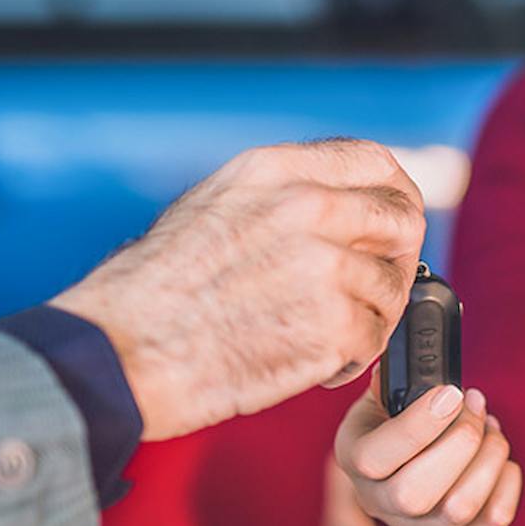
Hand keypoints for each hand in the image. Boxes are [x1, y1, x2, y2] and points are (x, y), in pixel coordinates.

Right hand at [51, 139, 425, 440]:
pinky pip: (375, 339)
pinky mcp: (331, 326)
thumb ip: (282, 196)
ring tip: (323, 335)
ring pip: (392, 289)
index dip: (397, 196)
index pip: (375, 163)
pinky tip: (314, 363)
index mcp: (275, 171)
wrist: (121, 351)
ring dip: (368, 317)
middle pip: (403, 221)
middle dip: (396, 259)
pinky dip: (351, 358)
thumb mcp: (213, 206)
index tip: (393, 226)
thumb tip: (344, 204)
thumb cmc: (154, 290)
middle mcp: (307, 208)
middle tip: (372, 292)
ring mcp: (323, 267)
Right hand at [333, 381, 521, 525]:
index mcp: (354, 459)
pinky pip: (489, 524)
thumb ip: (394, 383)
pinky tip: (503, 461)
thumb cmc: (393, 422)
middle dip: (460, 442)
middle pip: (416, 493)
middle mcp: (378, 502)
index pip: (374, 458)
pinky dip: (506, 488)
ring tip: (492, 429)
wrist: (396, 470)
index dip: (419, 425)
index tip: (453, 393)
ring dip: (488, 460)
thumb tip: (416, 366)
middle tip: (476, 408)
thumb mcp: (381, 397)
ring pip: (458, 509)